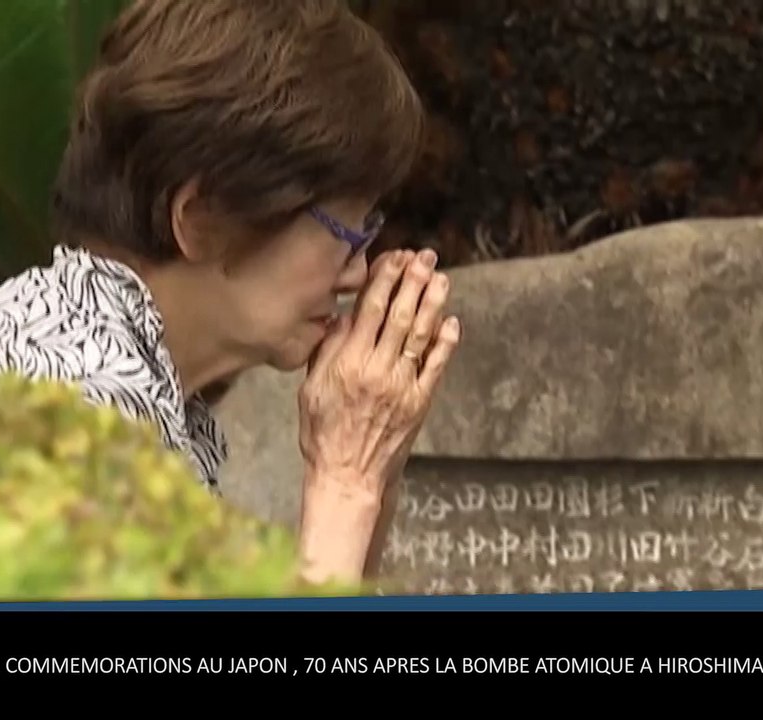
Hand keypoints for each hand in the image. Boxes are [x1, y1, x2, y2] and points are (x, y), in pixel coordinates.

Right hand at [298, 247, 458, 497]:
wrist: (348, 475)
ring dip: (433, 304)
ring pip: (421, 335)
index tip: (395, 257)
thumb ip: (327, 351)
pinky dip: (446, 342)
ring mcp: (402, 386)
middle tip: (426, 256)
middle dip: (414, 282)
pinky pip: (436, 366)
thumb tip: (343, 317)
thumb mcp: (311, 388)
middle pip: (399, 316)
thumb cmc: (323, 433)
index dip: (385, 280)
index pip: (369, 311)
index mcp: (347, 363)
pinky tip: (451, 321)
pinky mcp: (419, 402)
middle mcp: (377, 370)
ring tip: (441, 278)